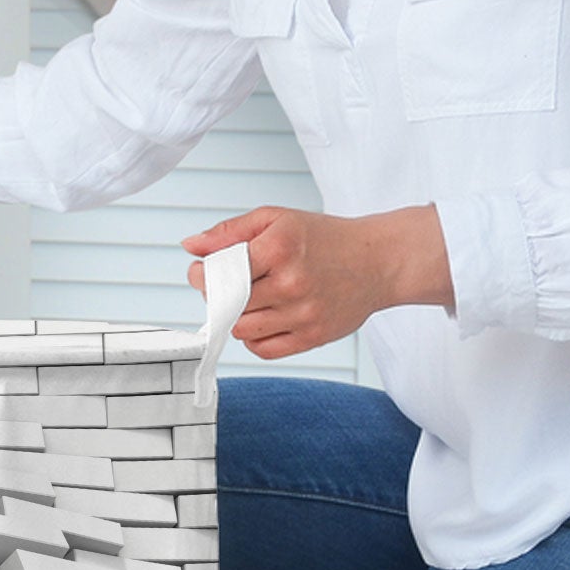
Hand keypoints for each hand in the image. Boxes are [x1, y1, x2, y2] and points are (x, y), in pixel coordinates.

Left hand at [181, 204, 453, 357]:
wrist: (378, 261)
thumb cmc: (324, 238)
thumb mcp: (276, 219)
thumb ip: (230, 231)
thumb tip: (191, 246)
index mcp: (279, 248)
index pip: (219, 273)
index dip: (202, 275)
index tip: (202, 271)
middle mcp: (291, 283)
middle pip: (227, 304)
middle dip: (218, 296)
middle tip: (228, 285)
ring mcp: (304, 313)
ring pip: (242, 330)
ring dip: (236, 318)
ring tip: (249, 301)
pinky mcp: (314, 336)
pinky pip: (264, 349)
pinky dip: (255, 338)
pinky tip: (264, 319)